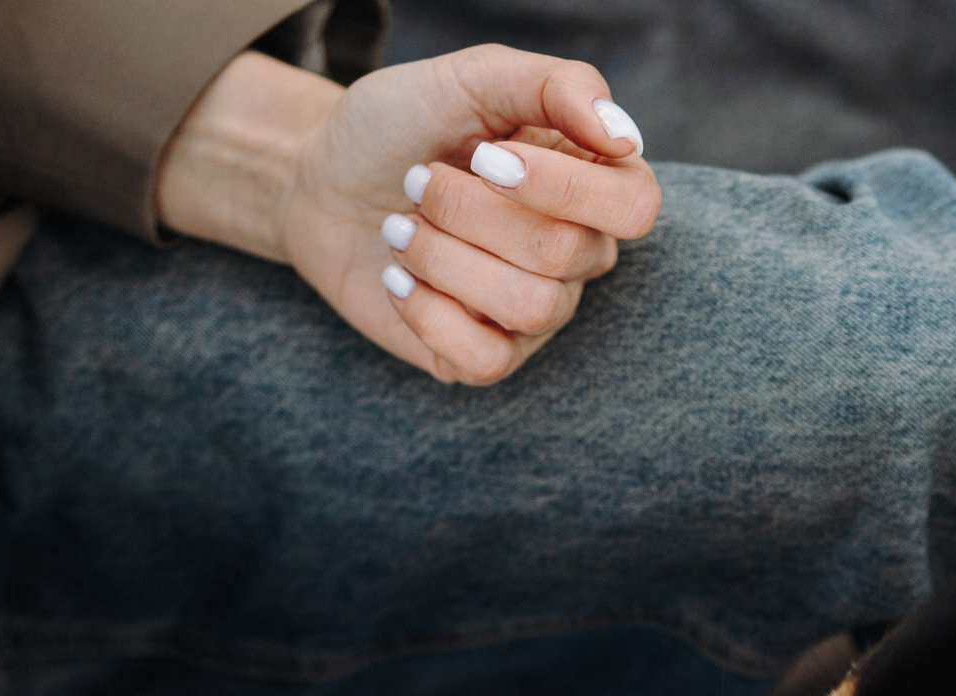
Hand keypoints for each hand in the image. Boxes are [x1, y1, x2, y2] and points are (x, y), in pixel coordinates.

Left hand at [157, 48, 659, 384]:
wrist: (320, 181)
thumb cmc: (402, 125)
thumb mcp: (472, 77)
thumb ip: (557, 85)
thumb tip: (624, 138)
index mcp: (590, 180)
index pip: (634, 206)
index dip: (560, 187)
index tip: (483, 157)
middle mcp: (577, 250)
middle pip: (564, 253)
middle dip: (469, 211)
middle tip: (417, 181)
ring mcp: (536, 310)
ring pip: (529, 306)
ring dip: (442, 257)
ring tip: (399, 228)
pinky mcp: (486, 355)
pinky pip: (488, 359)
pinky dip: (428, 313)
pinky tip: (398, 278)